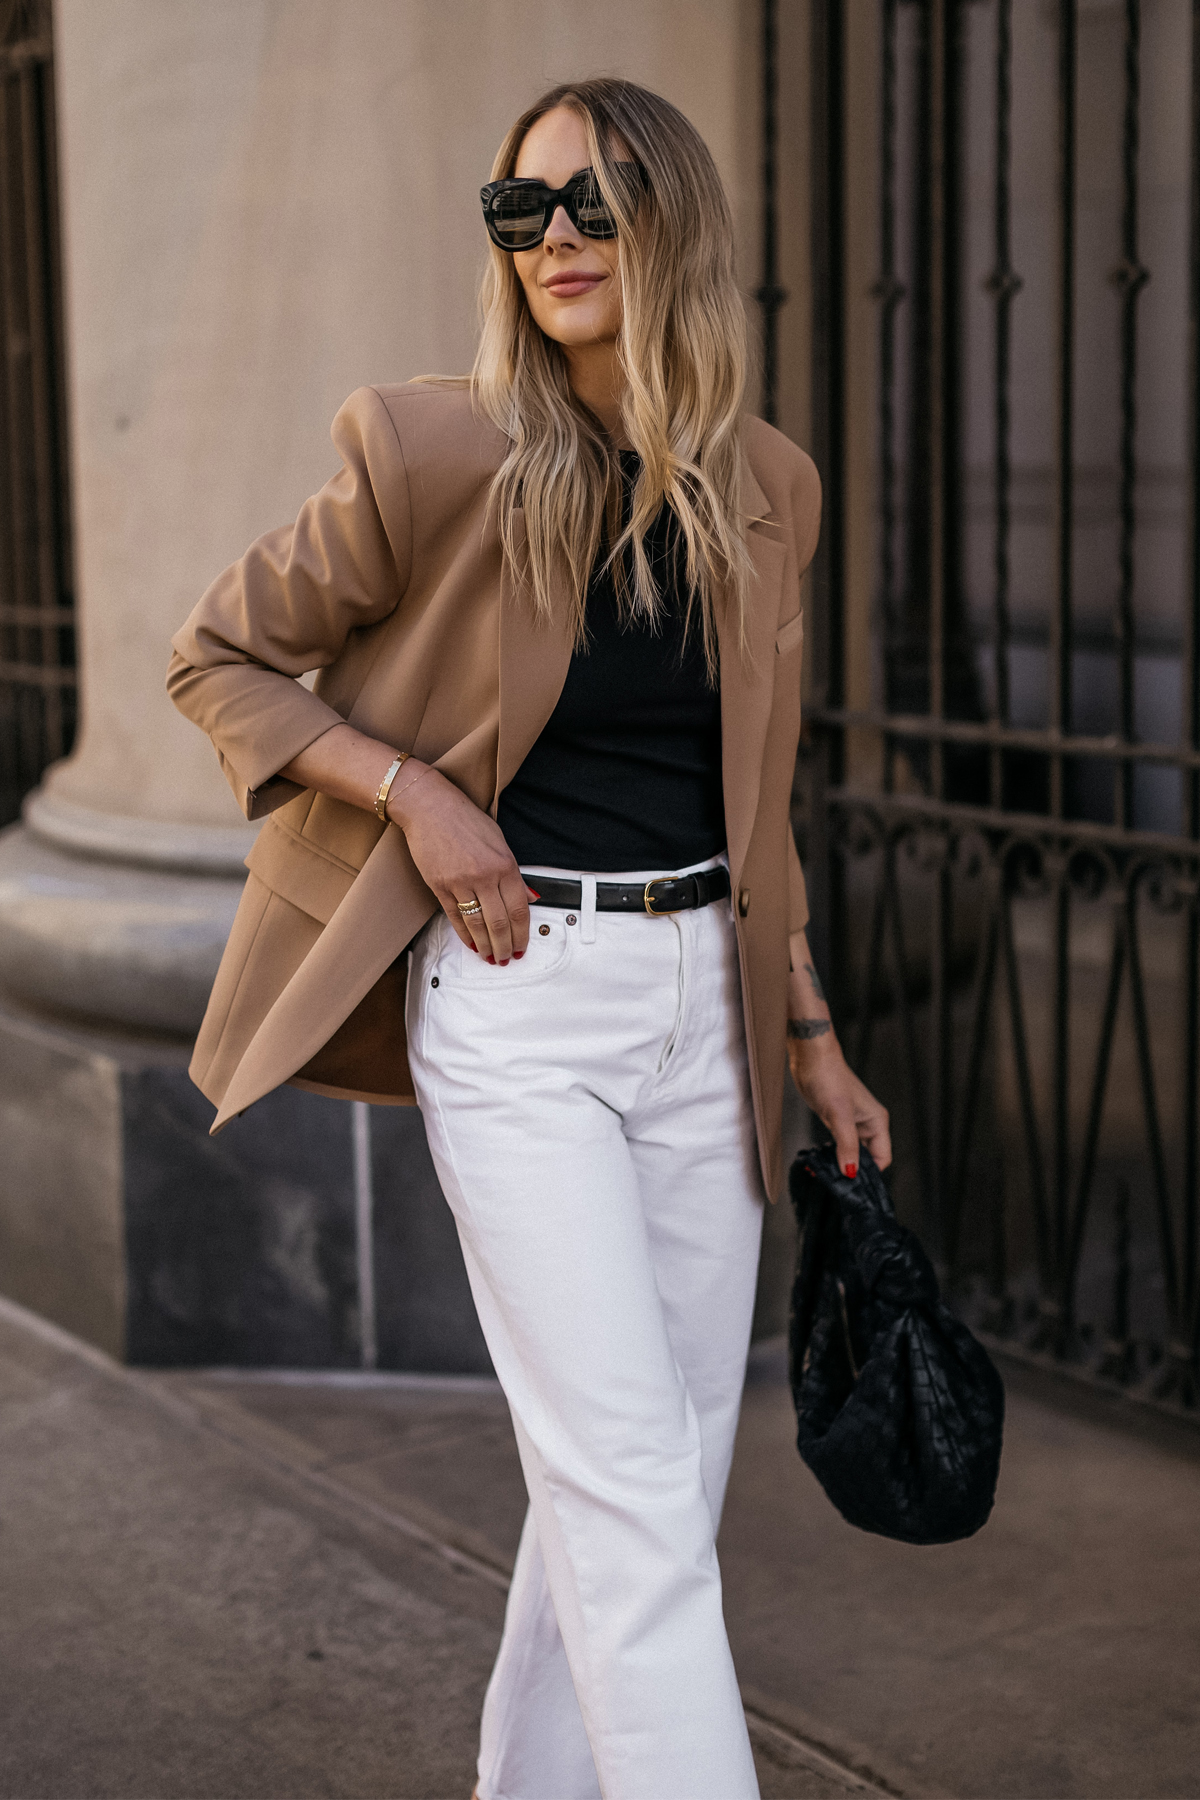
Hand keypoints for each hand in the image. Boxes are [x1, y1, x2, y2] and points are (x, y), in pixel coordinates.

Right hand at [388, 764, 535, 963]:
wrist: (429, 807)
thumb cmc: (465, 819)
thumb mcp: (499, 841)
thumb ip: (514, 873)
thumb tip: (529, 897)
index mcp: (505, 864)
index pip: (519, 909)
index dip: (522, 933)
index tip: (522, 945)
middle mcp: (485, 875)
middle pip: (500, 922)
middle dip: (505, 946)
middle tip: (506, 958)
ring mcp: (461, 882)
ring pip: (478, 925)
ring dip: (486, 946)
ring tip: (490, 957)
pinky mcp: (440, 886)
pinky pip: (455, 917)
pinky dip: (464, 934)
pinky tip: (471, 944)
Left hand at [787, 1032, 891, 1175]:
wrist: (811, 1059)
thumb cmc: (829, 1079)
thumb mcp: (839, 1116)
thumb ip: (847, 1145)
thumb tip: (851, 1172)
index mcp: (877, 1122)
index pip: (882, 1158)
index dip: (870, 1172)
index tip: (852, 1184)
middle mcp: (868, 1124)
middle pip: (868, 1158)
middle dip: (854, 1171)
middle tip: (836, 1183)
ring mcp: (852, 1123)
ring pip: (852, 1152)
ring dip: (841, 1163)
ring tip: (825, 1174)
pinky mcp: (837, 1121)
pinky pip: (840, 1144)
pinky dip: (832, 1154)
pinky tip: (821, 1161)